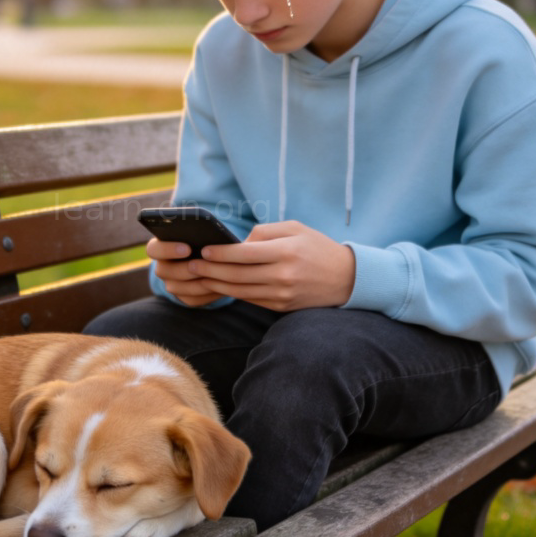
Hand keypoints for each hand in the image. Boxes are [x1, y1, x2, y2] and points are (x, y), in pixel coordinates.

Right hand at [147, 237, 226, 306]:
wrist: (211, 257)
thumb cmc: (204, 239)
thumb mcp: (200, 234)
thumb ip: (198, 233)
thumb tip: (207, 235)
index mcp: (159, 247)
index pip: (153, 249)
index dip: (168, 249)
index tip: (187, 249)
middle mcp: (162, 267)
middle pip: (163, 271)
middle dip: (184, 269)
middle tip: (202, 265)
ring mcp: (171, 283)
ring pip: (177, 288)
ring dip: (197, 283)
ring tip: (215, 276)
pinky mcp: (184, 297)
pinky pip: (191, 299)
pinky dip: (206, 294)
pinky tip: (221, 287)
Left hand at [182, 220, 356, 310]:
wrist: (347, 279)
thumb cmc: (317, 247)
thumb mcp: (295, 228)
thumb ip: (265, 232)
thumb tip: (237, 243)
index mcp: (286, 252)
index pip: (244, 254)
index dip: (220, 253)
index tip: (202, 250)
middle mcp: (283, 276)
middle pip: (237, 275)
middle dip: (209, 271)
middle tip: (189, 266)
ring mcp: (282, 295)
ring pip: (240, 290)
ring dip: (215, 284)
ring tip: (197, 277)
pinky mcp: (281, 307)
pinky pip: (250, 299)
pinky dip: (231, 293)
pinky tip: (217, 286)